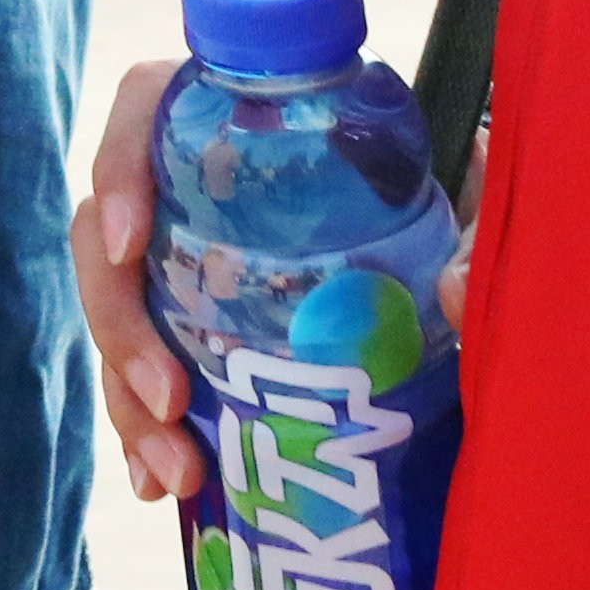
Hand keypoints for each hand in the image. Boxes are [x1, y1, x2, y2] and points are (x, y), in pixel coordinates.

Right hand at [76, 62, 477, 516]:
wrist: (460, 261)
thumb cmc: (457, 210)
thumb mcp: (477, 207)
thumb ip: (482, 237)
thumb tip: (456, 294)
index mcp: (249, 131)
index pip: (150, 108)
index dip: (119, 163)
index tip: (130, 241)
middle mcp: (197, 190)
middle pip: (107, 233)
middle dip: (121, 324)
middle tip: (170, 399)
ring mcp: (188, 266)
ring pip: (117, 313)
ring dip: (126, 394)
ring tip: (177, 473)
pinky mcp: (194, 332)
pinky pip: (136, 372)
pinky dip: (140, 430)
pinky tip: (157, 481)